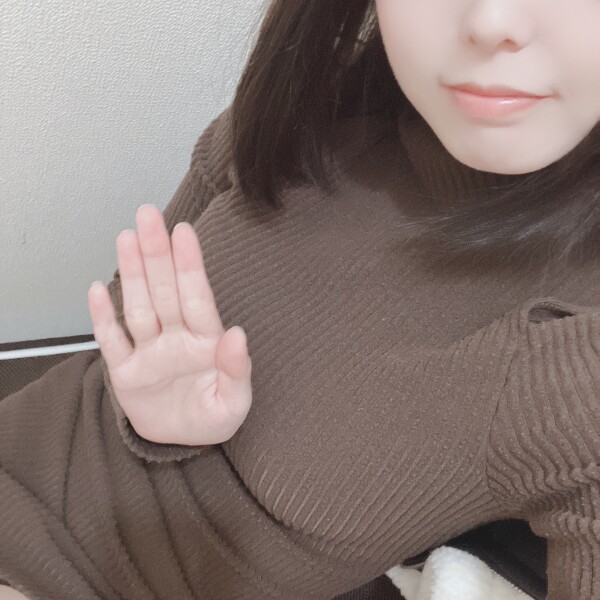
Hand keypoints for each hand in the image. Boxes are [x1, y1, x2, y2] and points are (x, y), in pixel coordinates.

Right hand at [87, 204, 251, 444]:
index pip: (197, 297)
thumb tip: (238, 334)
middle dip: (157, 254)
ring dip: (132, 273)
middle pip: (164, 291)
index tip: (184, 232)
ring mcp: (148, 351)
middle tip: (148, 215)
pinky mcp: (124, 371)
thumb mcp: (234, 402)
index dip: (189, 264)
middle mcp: (175, 338)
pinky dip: (102, 318)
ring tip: (127, 237)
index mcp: (204, 342)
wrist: (182, 442)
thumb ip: (237, 369)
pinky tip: (97, 290)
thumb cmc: (212, 417)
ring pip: (138, 306)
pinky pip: (111, 341)